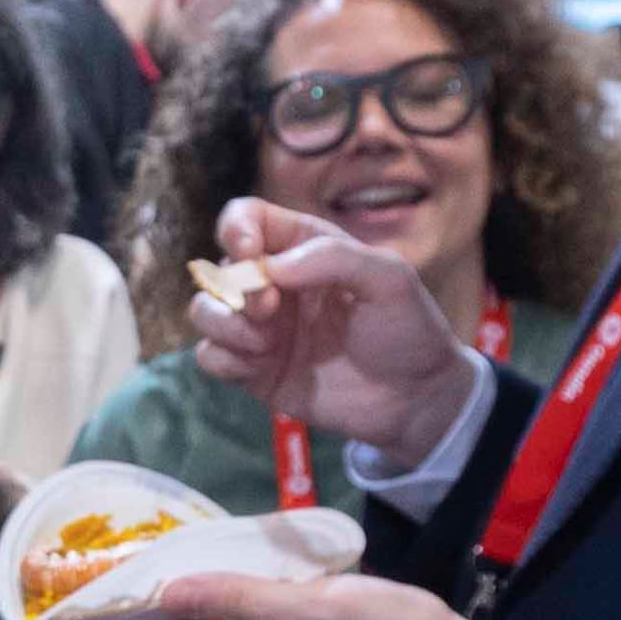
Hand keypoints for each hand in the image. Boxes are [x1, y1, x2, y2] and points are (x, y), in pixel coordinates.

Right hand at [189, 199, 487, 462]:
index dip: (236, 228)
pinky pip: (210, 357)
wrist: (415, 399)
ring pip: (205, 311)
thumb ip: (334, 258)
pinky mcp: (255, 373)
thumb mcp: (389, 279)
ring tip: (263, 342)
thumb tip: (271, 267)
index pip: (248, 219)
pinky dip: (222, 357)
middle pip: (218, 267)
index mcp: (303, 250)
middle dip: (233, 286)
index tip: (249, 252)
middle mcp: (274, 285)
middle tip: (270, 309)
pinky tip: (256, 367)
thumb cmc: (408, 330)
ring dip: (222, 322)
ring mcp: (262, 330)